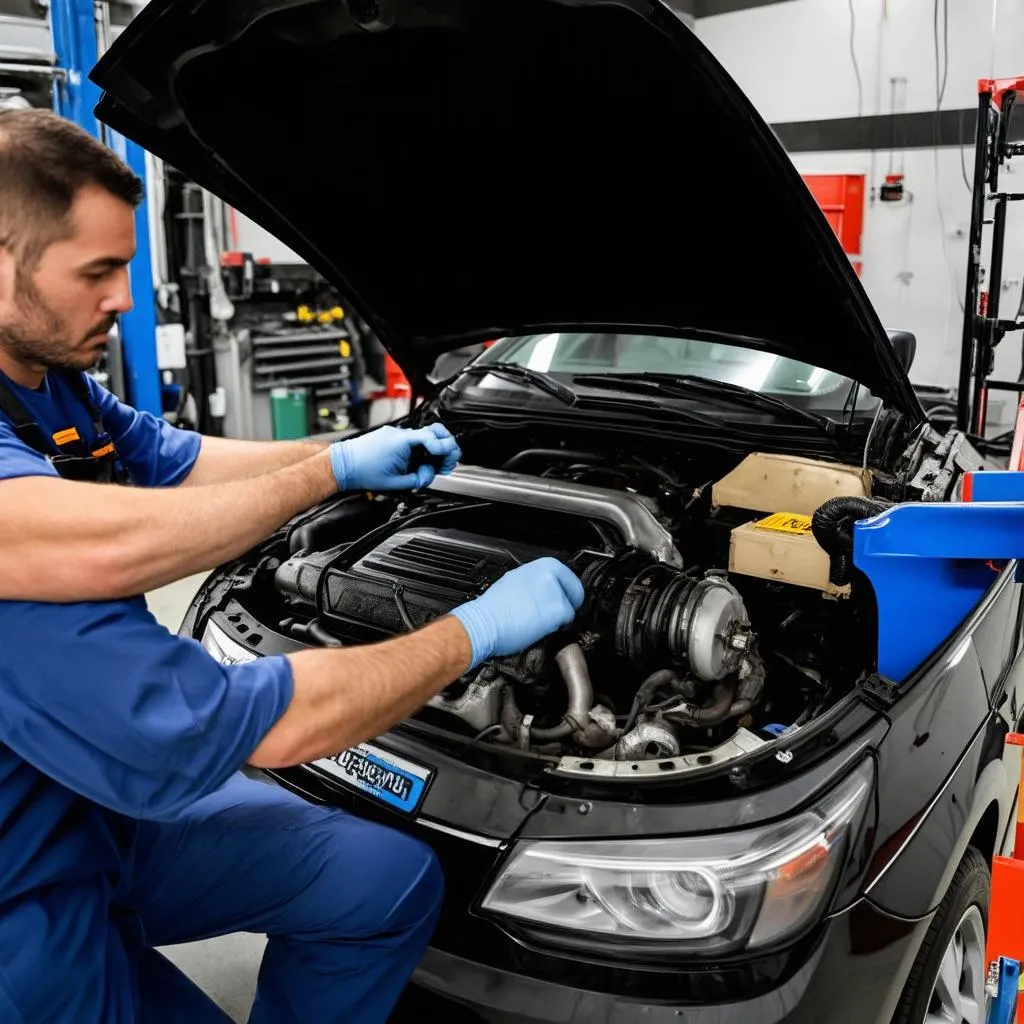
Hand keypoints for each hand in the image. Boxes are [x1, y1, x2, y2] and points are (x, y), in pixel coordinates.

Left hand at [330, 423, 460, 491]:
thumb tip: (428, 476)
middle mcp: (400, 434)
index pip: (433, 439)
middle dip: (446, 445)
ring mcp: (396, 434)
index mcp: (403, 442)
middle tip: (449, 461)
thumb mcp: (395, 482)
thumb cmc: (363, 472)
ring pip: (425, 435)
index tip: (448, 460)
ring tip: (436, 463)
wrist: (343, 465)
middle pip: (434, 430)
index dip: (445, 449)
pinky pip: (414, 439)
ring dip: (435, 447)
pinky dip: (423, 448)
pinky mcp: (392, 437)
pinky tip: (422, 460)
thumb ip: (417, 479)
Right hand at [450, 558, 584, 670]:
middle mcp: (550, 575)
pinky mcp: (557, 610)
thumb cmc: (493, 607)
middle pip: (574, 591)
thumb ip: (534, 581)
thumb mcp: (515, 580)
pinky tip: (543, 629)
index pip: (568, 576)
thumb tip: (544, 589)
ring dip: (561, 617)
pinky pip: (568, 621)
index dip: (567, 591)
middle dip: (568, 603)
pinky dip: (559, 628)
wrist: (484, 623)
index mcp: (541, 565)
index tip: (565, 599)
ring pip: (571, 608)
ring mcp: (555, 592)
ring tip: (542, 622)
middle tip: (557, 615)